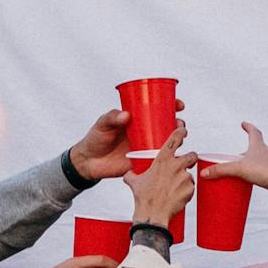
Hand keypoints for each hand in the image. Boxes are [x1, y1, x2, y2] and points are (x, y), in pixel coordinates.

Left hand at [67, 99, 184, 182]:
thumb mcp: (102, 124)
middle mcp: (145, 133)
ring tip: (178, 139)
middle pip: (167, 126)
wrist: (89, 162)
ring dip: (177, 141)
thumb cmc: (96, 138)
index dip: (171, 106)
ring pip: (167, 143)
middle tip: (178, 124)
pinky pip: (159, 161)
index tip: (178, 105)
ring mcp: (145, 148)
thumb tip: (126, 115)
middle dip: (178, 124)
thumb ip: (112, 117)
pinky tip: (175, 159)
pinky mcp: (144, 163)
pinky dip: (168, 160)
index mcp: (138, 120)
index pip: (158, 110)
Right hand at [130, 129, 194, 227]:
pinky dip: (186, 190)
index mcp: (162, 160)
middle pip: (191, 155)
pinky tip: (177, 195)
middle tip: (184, 165)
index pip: (175, 138)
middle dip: (190, 159)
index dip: (181, 132)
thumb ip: (132, 176)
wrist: (153, 214)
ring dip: (185, 178)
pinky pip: (191, 187)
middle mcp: (176, 166)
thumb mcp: (134, 183)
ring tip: (175, 186)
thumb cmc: (143, 197)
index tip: (183, 131)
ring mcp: (184, 177)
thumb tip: (128, 175)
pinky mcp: (190, 189)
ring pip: (190, 173)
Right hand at [203, 122, 267, 193]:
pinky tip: (253, 182)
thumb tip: (205, 173)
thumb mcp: (240, 169)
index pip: (254, 132)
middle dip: (245, 152)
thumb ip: (222, 170)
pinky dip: (257, 175)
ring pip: (260, 161)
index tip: (243, 123)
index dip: (248, 127)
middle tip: (235, 157)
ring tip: (241, 172)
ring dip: (251, 164)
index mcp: (259, 146)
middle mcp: (267, 152)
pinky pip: (264, 173)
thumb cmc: (267, 172)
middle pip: (255, 148)